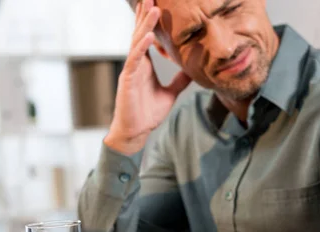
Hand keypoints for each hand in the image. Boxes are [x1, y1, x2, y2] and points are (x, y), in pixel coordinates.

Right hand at [105, 0, 191, 155]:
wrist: (136, 131)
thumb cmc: (147, 113)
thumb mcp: (170, 94)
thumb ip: (179, 81)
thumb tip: (192, 71)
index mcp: (144, 64)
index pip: (147, 37)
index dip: (151, 20)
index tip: (157, 3)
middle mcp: (136, 63)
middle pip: (141, 33)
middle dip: (146, 14)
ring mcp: (131, 70)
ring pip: (137, 42)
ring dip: (145, 24)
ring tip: (152, 8)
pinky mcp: (127, 80)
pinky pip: (134, 60)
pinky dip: (141, 48)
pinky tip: (148, 37)